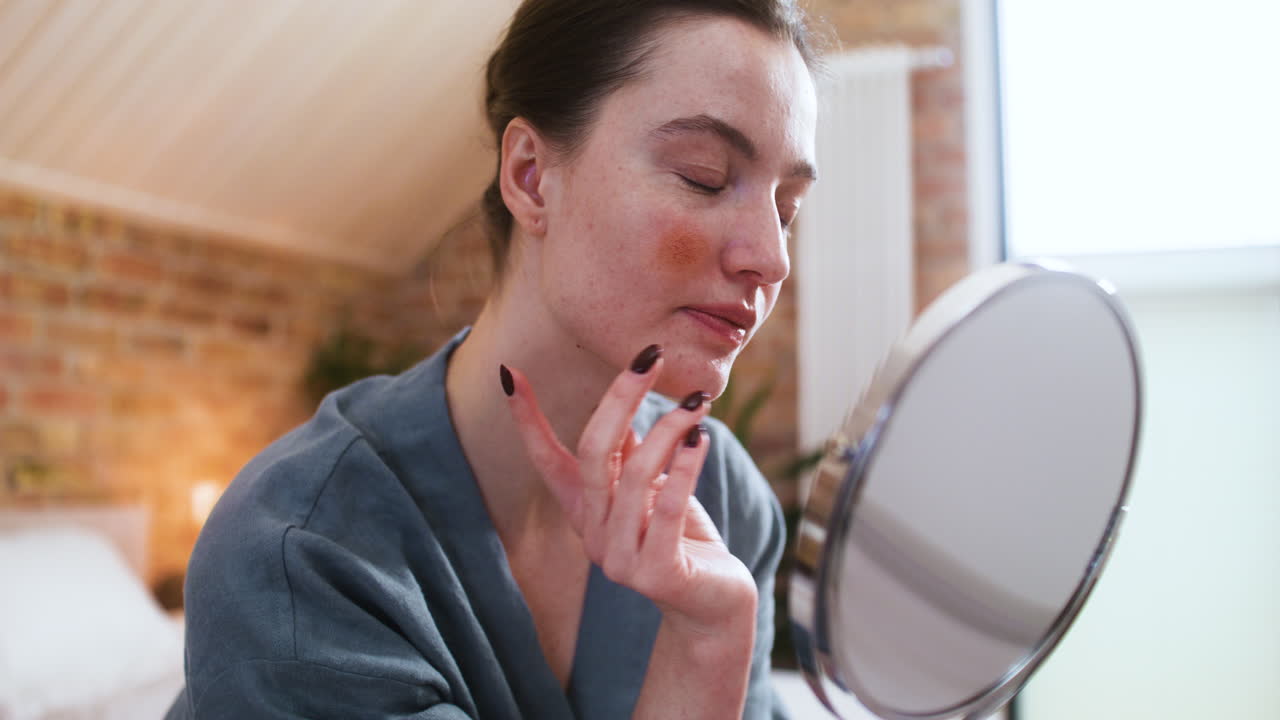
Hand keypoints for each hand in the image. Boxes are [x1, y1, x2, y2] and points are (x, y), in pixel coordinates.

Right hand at [500, 345, 757, 633]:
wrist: (713, 606)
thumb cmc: (682, 538)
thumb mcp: (652, 488)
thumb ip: (634, 451)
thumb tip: (625, 396)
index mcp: (586, 511)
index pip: (545, 459)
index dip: (527, 418)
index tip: (508, 371)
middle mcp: (593, 535)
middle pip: (594, 453)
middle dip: (621, 398)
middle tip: (650, 356)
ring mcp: (620, 559)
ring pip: (636, 475)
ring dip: (670, 429)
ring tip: (697, 402)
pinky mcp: (657, 574)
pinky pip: (667, 508)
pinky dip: (687, 468)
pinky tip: (703, 439)